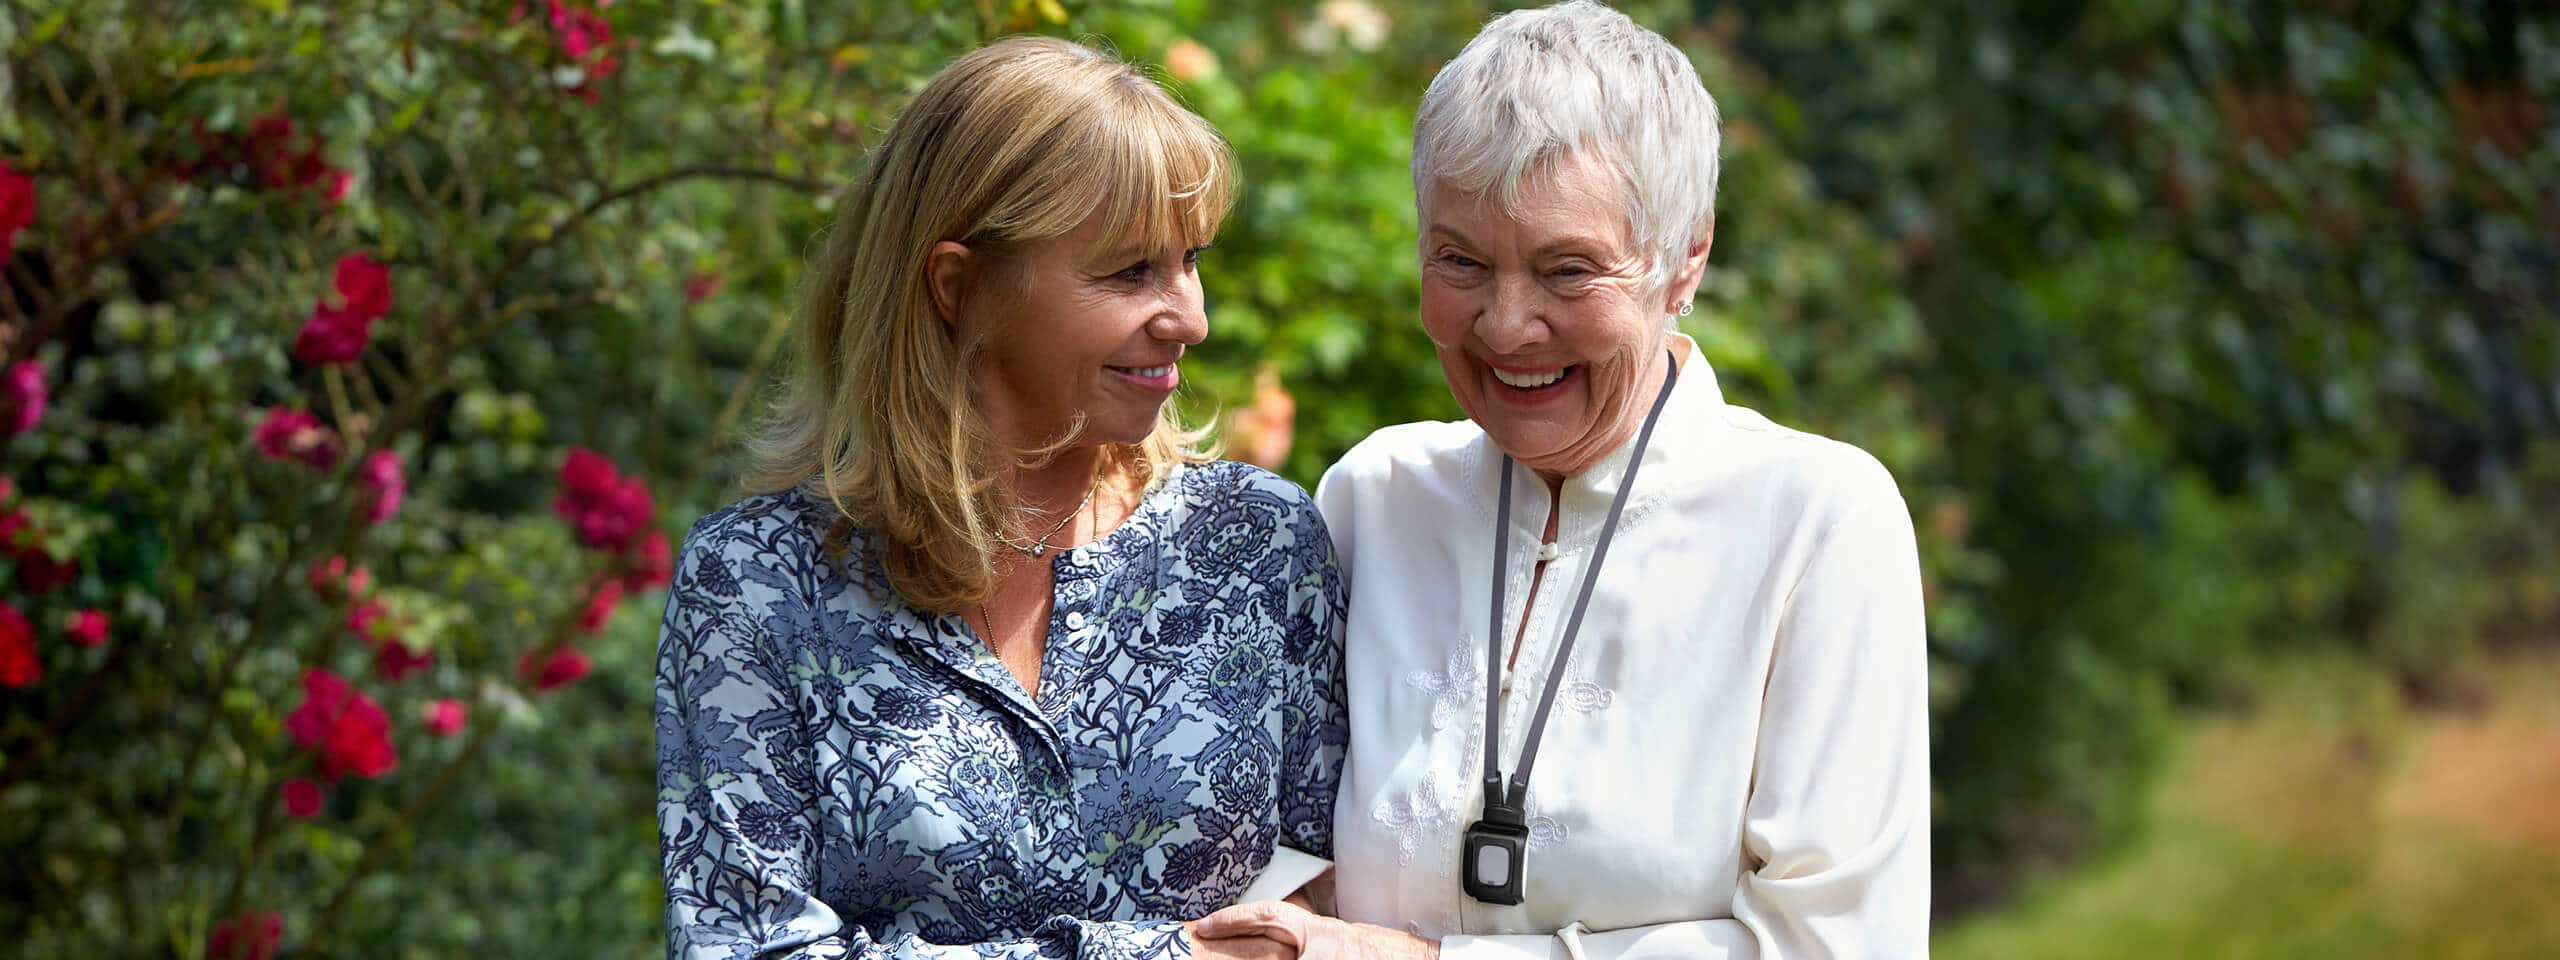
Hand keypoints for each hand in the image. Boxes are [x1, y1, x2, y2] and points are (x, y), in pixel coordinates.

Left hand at [1195, 901, 1441, 959]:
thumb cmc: (1374, 952)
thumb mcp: (1334, 932)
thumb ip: (1303, 932)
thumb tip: (1271, 930)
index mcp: (1314, 931)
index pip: (1265, 916)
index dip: (1233, 919)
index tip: (1206, 924)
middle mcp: (1310, 952)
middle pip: (1256, 952)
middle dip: (1225, 951)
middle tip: (1197, 946)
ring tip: (1214, 956)